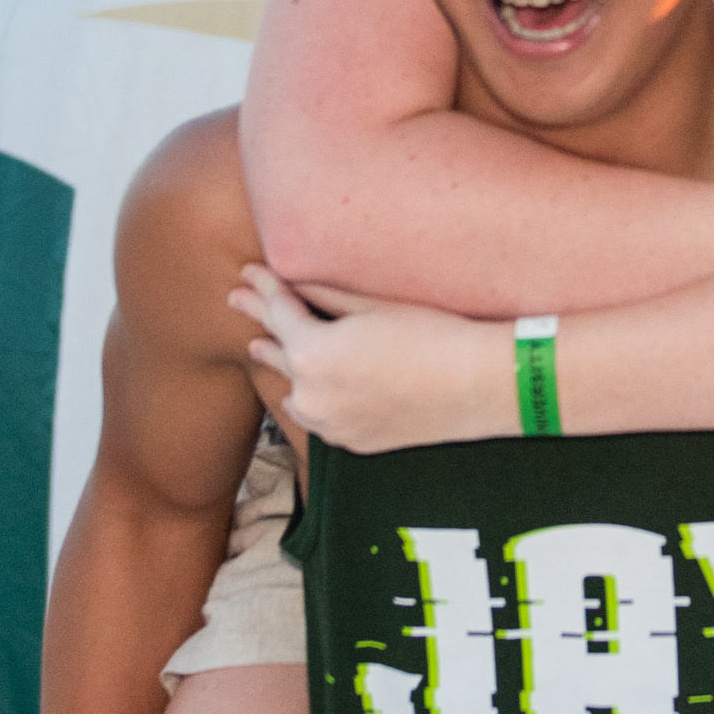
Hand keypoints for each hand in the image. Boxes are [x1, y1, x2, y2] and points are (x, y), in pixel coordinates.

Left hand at [235, 265, 483, 451]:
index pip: (278, 311)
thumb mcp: (373, 306)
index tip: (249, 272)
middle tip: (236, 299)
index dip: (264, 287)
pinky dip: (307, 397)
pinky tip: (302, 391)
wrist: (477, 386)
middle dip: (260, 321)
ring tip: (261, 347)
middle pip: (277, 350)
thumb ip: (324, 297)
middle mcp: (311, 395)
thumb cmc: (433, 334)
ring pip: (293, 389)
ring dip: (280, 364)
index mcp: (311, 353)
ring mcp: (330, 424)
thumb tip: (291, 283)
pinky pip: (318, 416)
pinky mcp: (353, 442)